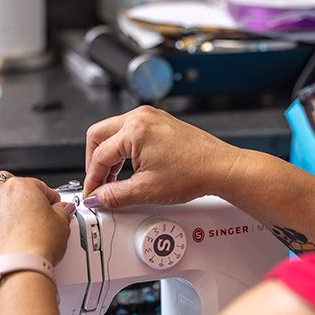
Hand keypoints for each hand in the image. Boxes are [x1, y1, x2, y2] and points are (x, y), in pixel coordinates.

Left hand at [0, 172, 75, 266]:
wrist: (18, 269)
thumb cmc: (37, 245)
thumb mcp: (61, 225)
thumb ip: (62, 212)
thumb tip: (62, 210)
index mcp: (19, 187)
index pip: (37, 185)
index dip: (47, 197)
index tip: (52, 206)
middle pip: (3, 184)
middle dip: (15, 193)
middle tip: (26, 206)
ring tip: (3, 213)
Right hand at [83, 106, 240, 208]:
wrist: (220, 168)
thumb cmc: (194, 173)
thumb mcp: (146, 190)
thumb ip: (115, 195)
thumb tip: (98, 198)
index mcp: (134, 130)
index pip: (100, 155)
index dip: (93, 178)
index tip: (93, 193)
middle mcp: (141, 117)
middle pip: (99, 136)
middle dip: (95, 162)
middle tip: (98, 183)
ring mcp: (151, 116)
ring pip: (114, 132)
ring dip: (109, 155)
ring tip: (114, 179)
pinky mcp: (160, 121)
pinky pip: (130, 131)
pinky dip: (124, 149)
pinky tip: (130, 167)